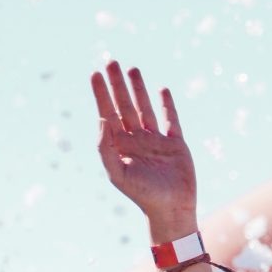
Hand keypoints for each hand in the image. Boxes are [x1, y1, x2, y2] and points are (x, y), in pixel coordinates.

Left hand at [91, 62, 197, 239]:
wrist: (171, 209)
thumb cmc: (143, 195)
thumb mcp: (118, 174)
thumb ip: (106, 148)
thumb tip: (102, 120)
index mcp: (121, 147)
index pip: (108, 114)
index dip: (101, 94)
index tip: (95, 74)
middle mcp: (136, 140)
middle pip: (124, 105)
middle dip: (117, 85)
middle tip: (111, 62)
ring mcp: (156, 141)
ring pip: (145, 108)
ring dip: (138, 89)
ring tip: (132, 69)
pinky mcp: (176, 144)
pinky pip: (171, 119)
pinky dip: (167, 105)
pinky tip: (161, 90)